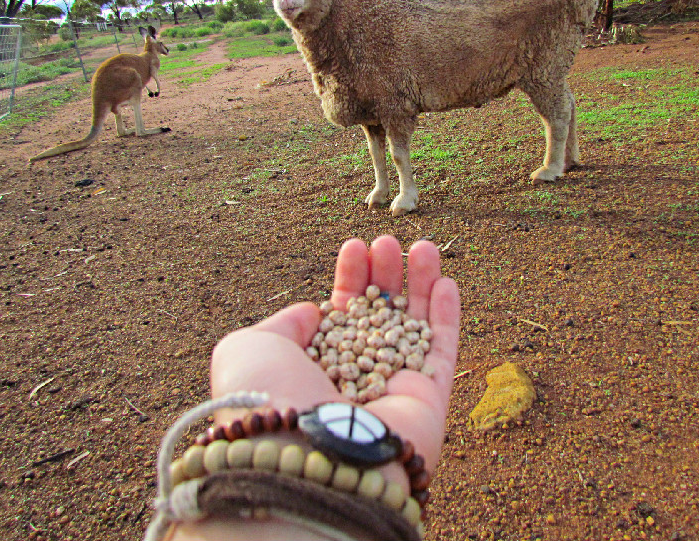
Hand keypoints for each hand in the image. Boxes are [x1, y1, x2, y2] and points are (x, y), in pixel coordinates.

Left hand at [210, 235, 460, 475]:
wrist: (303, 457)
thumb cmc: (268, 399)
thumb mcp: (251, 347)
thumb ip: (283, 323)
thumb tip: (315, 312)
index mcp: (314, 368)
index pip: (340, 316)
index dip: (349, 279)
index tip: (355, 245)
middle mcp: (355, 380)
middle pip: (379, 318)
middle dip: (385, 277)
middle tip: (389, 242)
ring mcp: (393, 392)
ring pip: (414, 330)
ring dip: (421, 287)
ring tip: (424, 247)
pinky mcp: (429, 403)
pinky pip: (443, 354)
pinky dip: (447, 318)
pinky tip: (446, 282)